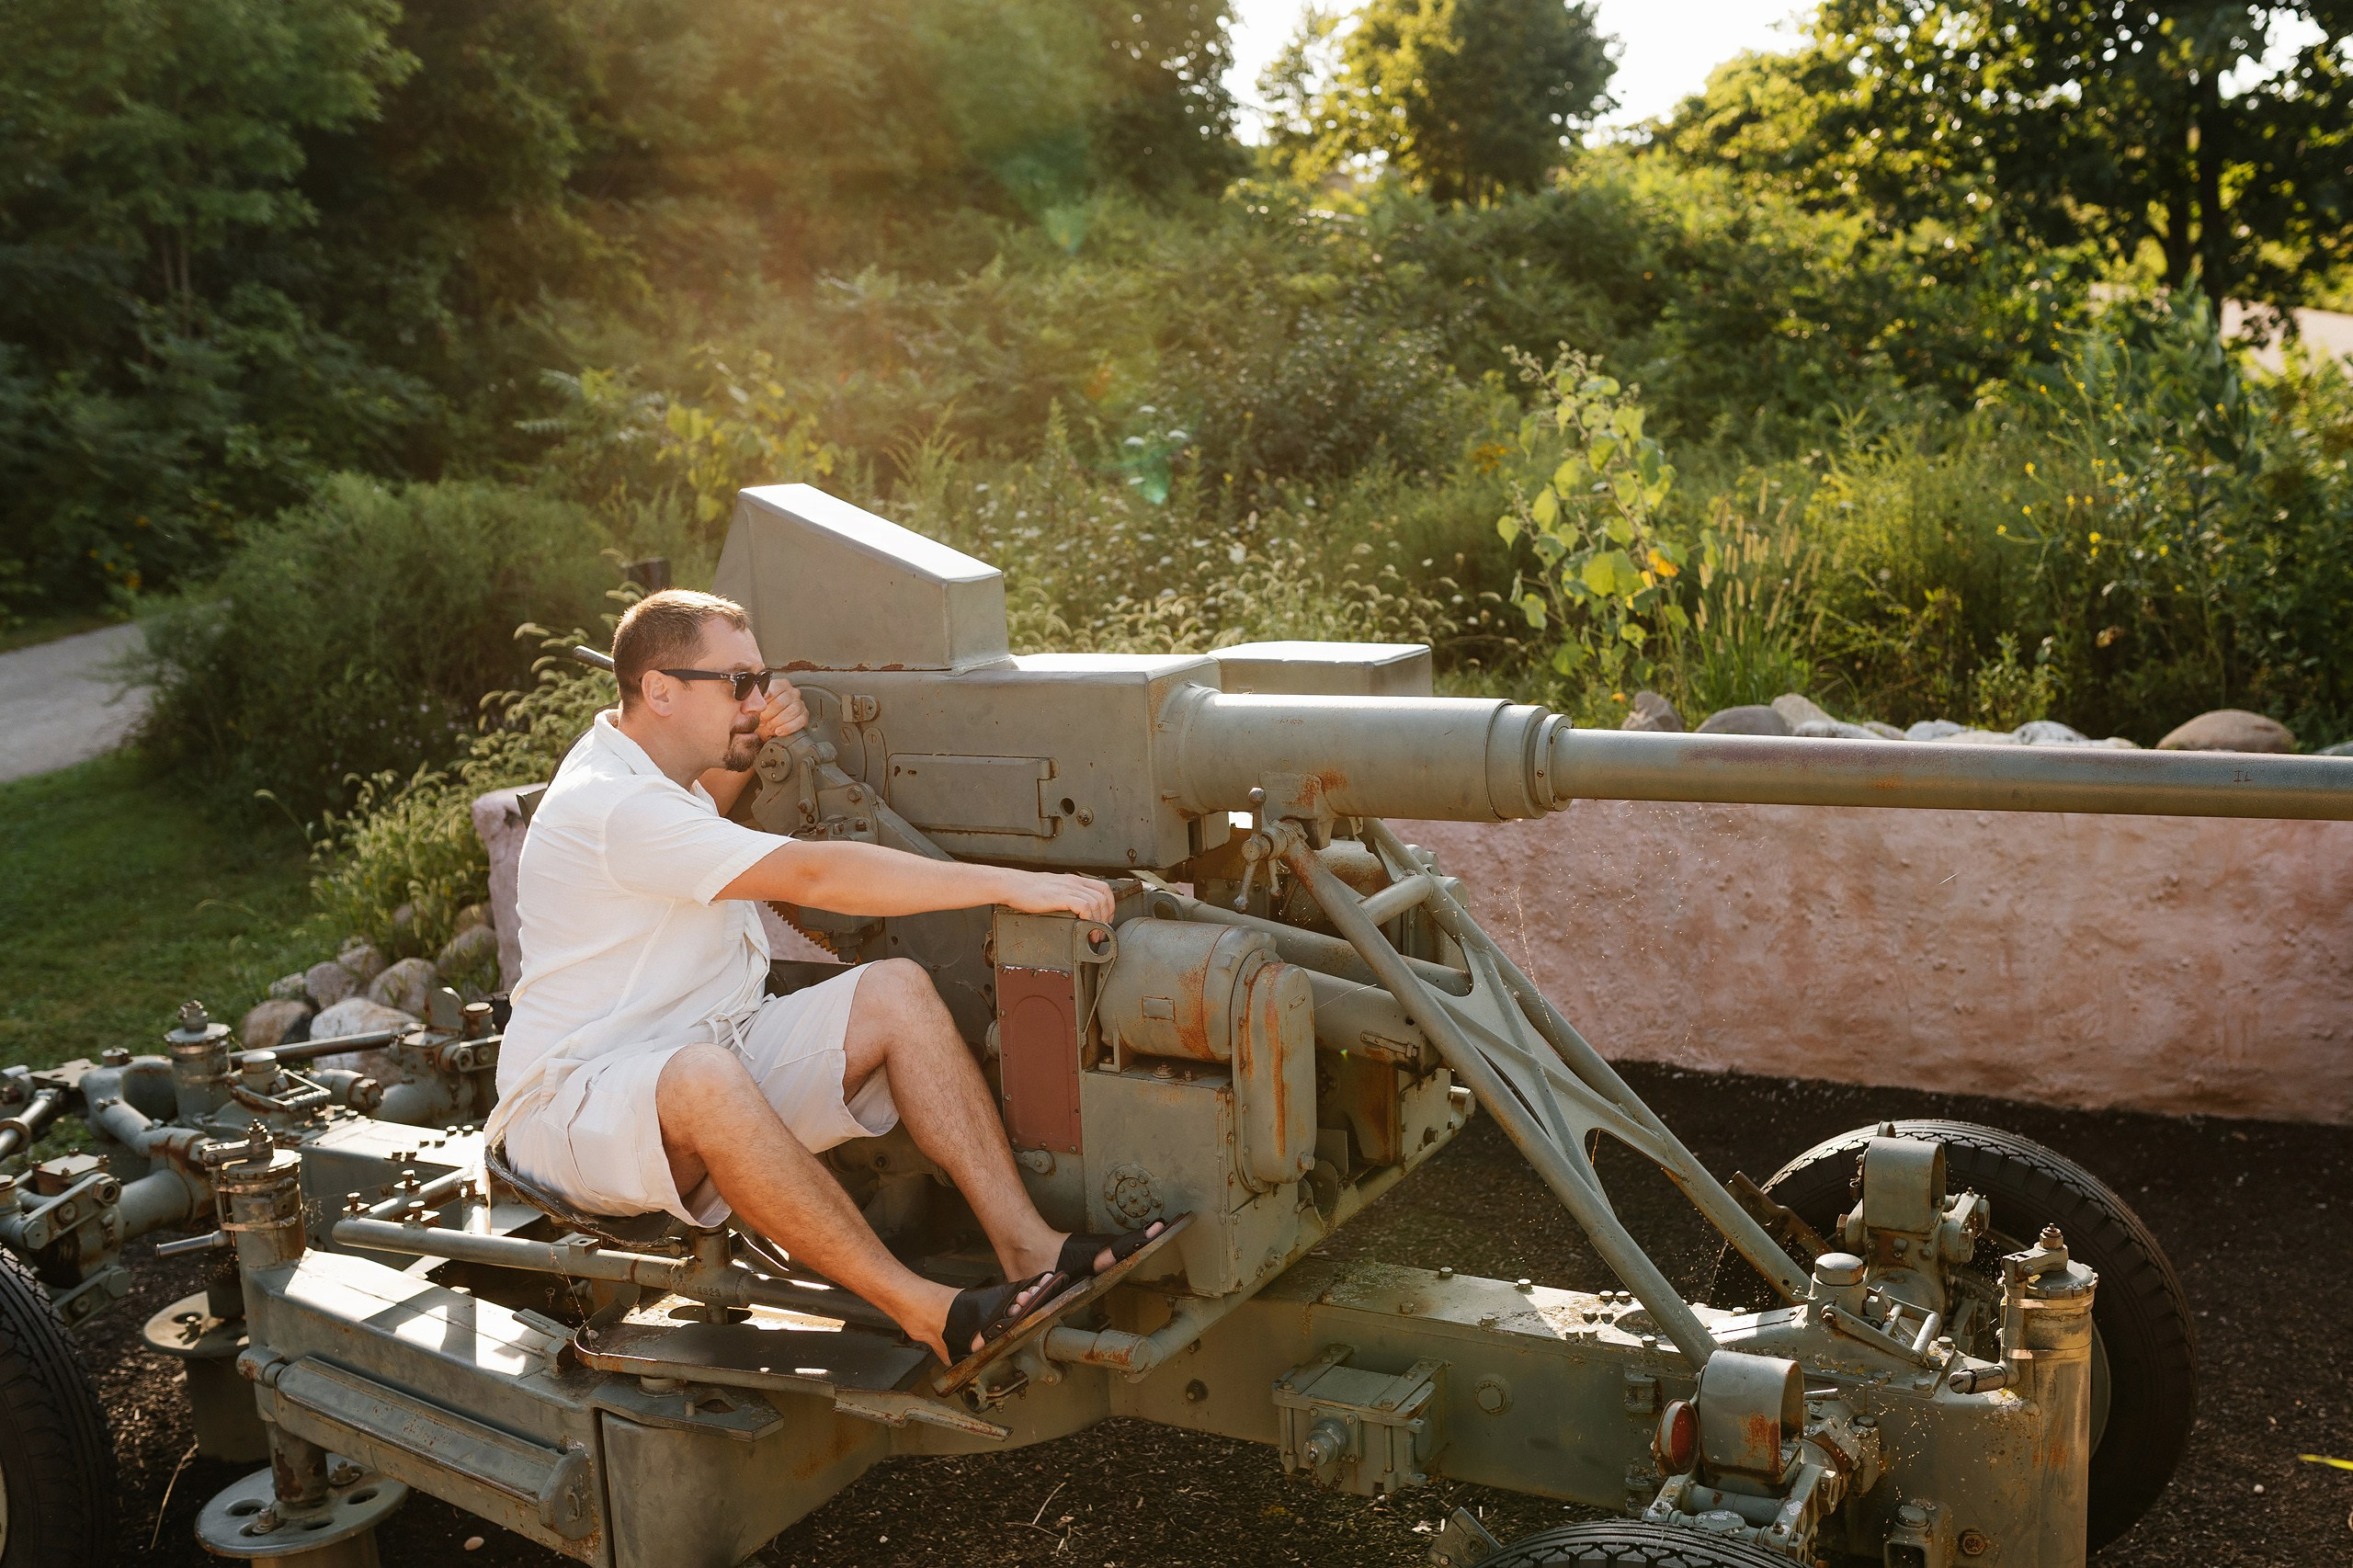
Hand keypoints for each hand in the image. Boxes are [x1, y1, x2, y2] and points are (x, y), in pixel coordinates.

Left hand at [755, 675, 807, 742]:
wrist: (768, 726)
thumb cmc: (761, 714)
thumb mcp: (753, 706)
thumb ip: (751, 702)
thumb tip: (747, 705)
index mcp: (780, 685)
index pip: (774, 689)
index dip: (764, 701)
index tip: (758, 709)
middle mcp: (792, 692)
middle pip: (781, 702)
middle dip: (769, 714)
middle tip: (762, 720)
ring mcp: (800, 703)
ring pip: (791, 711)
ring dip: (778, 722)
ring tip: (770, 726)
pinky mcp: (804, 715)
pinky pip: (799, 721)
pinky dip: (787, 728)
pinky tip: (779, 731)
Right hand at [999, 871, 1115, 923]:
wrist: (1012, 885)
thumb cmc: (1028, 890)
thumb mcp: (1053, 890)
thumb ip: (1067, 897)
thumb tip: (1077, 912)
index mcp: (1074, 880)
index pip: (1103, 888)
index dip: (1110, 905)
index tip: (1106, 920)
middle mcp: (1074, 883)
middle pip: (1103, 897)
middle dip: (1106, 917)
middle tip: (1100, 932)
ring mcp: (1067, 889)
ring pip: (1096, 902)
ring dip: (1099, 921)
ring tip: (1093, 934)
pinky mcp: (1060, 897)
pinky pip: (1084, 905)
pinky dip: (1089, 918)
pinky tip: (1084, 927)